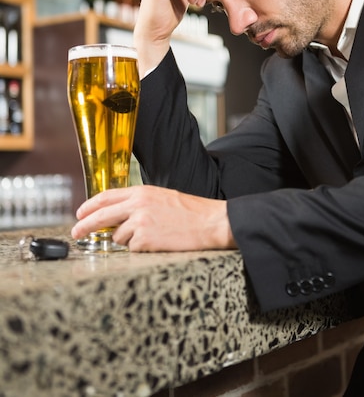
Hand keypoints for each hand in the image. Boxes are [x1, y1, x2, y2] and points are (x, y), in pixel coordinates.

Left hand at [71, 185, 236, 251]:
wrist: (210, 222)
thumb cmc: (190, 211)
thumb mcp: (161, 197)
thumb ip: (138, 203)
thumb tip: (117, 215)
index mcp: (141, 191)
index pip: (105, 196)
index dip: (89, 206)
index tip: (79, 214)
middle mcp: (137, 205)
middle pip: (100, 216)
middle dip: (84, 226)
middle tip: (76, 233)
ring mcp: (140, 222)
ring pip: (118, 237)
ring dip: (128, 240)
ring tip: (153, 235)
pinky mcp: (145, 240)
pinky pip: (132, 249)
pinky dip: (141, 249)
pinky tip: (157, 243)